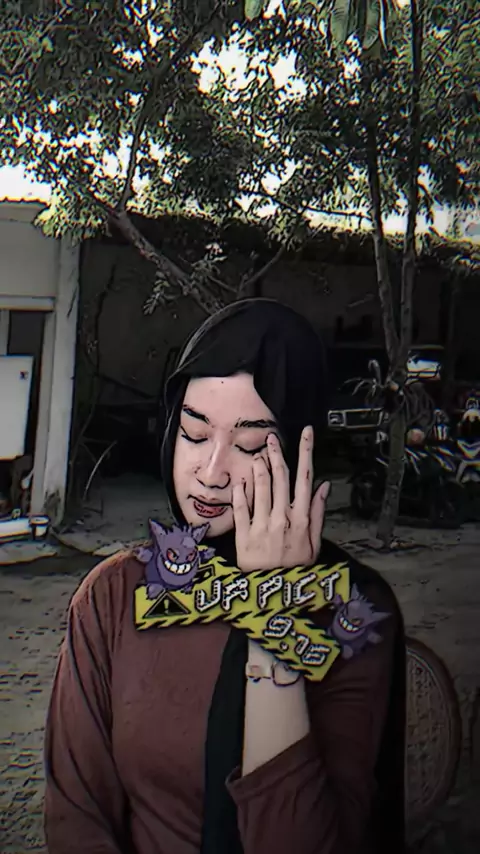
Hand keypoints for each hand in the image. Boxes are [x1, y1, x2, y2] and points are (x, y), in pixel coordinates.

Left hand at [232, 426, 329, 572]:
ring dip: (259, 468)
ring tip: (258, 454)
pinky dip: (241, 492)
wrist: (275, 595)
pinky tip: (241, 481)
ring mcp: (261, 526)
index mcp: (302, 519)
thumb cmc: (297, 569)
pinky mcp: (244, 535)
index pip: (305, 478)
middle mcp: (282, 518)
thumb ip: (318, 513)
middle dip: (276, 454)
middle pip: (280, 478)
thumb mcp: (315, 544)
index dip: (306, 452)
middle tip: (271, 438)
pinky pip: (241, 508)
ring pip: (260, 488)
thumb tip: (323, 486)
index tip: (306, 433)